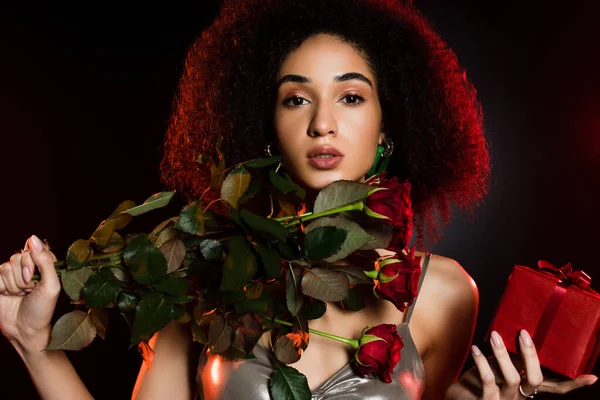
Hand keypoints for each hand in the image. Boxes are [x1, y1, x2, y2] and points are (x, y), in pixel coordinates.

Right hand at [0, 234, 60, 353]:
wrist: (25, 330)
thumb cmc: (43, 310)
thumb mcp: (51, 286)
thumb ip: (45, 261)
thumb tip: (32, 238)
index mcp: (44, 265)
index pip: (34, 249)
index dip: (32, 263)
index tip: (34, 279)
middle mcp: (28, 267)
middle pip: (18, 257)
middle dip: (23, 277)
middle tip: (28, 291)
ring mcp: (13, 275)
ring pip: (6, 267)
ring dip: (13, 285)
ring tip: (19, 296)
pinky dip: (1, 287)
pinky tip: (8, 296)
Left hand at [446, 329, 597, 398]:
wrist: (458, 397)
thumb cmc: (481, 379)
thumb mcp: (500, 366)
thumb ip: (513, 357)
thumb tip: (521, 332)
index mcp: (528, 389)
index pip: (555, 387)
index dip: (573, 383)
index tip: (592, 377)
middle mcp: (520, 397)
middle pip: (535, 380)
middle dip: (531, 356)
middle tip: (523, 334)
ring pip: (512, 379)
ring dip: (503, 355)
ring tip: (495, 336)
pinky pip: (488, 382)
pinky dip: (482, 363)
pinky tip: (476, 350)